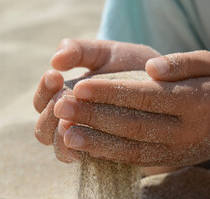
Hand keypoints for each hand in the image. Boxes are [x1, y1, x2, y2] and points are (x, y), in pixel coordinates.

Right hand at [33, 39, 159, 161]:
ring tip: (69, 122)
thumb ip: (80, 51)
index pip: (41, 101)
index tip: (55, 75)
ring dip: (59, 135)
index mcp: (66, 98)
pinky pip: (85, 160)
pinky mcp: (105, 155)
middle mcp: (72, 122)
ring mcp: (87, 140)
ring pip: (60, 149)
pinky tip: (90, 141)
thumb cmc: (131, 66)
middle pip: (43, 129)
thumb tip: (55, 59)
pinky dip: (82, 151)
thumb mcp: (106, 53)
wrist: (168, 86)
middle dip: (49, 113)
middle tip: (63, 98)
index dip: (43, 91)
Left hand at [55, 50, 209, 168]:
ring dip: (95, 141)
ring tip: (65, 132)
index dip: (111, 92)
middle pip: (133, 124)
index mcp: (194, 101)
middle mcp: (184, 131)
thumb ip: (182, 62)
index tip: (80, 85)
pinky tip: (82, 147)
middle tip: (62, 107)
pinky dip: (106, 155)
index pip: (146, 96)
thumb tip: (152, 68)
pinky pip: (133, 160)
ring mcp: (174, 150)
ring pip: (130, 148)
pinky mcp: (165, 161)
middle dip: (94, 116)